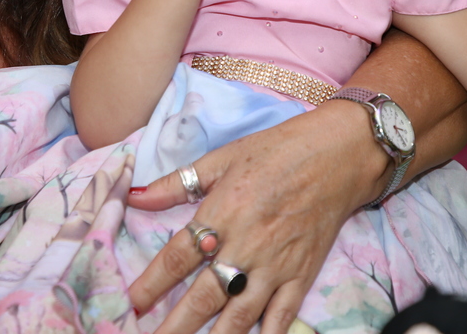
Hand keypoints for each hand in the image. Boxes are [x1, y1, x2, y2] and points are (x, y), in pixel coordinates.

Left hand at [127, 102, 389, 333]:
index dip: (151, 283)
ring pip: (240, 315)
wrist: (337, 155)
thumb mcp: (222, 158)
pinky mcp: (302, 276)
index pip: (178, 255)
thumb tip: (134, 196)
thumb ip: (176, 182)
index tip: (129, 303)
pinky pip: (281, 317)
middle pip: (205, 295)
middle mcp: (246, 244)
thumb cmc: (276, 151)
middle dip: (176, 324)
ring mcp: (276, 265)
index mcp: (223, 212)